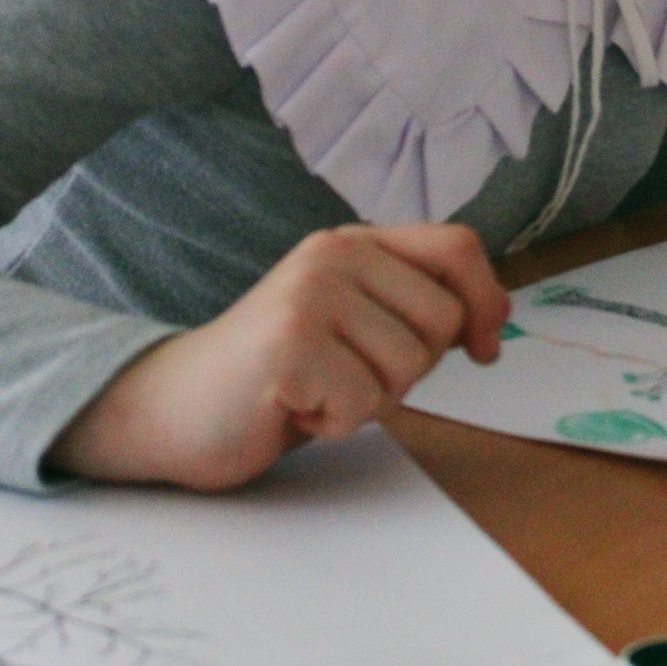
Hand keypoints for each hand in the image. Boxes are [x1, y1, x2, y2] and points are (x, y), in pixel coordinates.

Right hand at [49, 224, 508, 490]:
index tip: (483, 349)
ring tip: (317, 389)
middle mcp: (333, 254)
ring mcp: (309, 294)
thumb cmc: (276, 374)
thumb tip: (492, 319)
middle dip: (411, 369)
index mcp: (354, 242)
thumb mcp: (352, 320)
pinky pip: (362, 402)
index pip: (457, 248)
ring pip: (407, 367)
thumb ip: (409, 306)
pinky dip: (335, 423)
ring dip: (370, 400)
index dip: (487, 300)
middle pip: (442, 321)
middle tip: (348, 375)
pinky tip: (294, 407)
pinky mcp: (289, 344)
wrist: (174, 406)